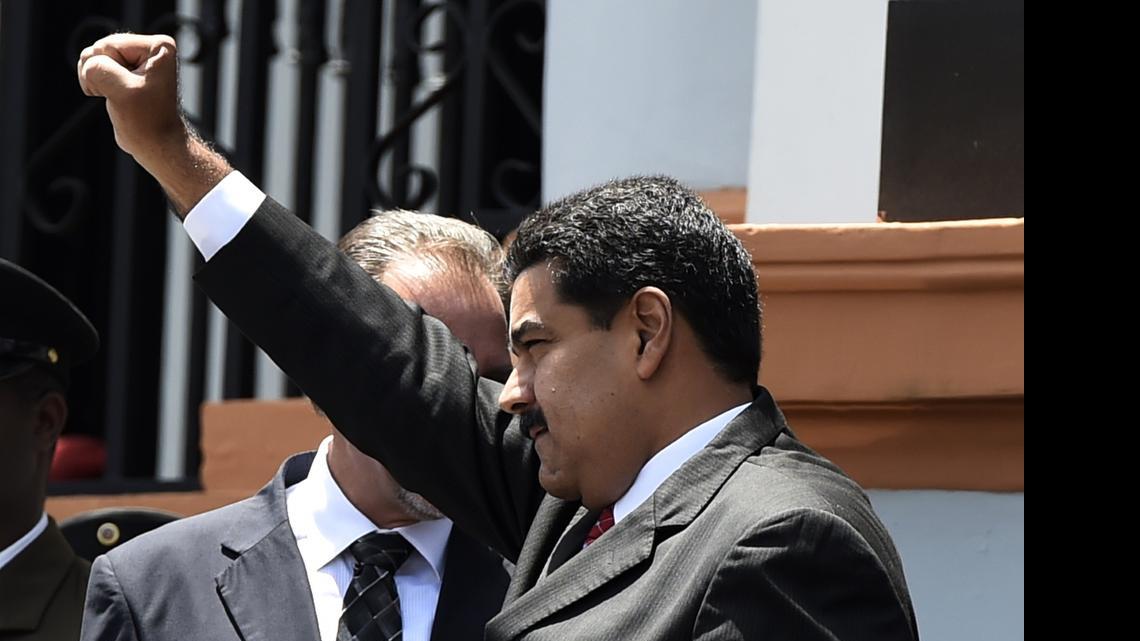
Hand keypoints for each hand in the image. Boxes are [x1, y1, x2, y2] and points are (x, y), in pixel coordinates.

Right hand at [77, 33, 184, 165]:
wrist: (156, 144)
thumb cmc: (147, 121)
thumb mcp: (122, 91)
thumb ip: (98, 69)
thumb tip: (87, 64)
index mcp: (158, 47)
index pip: (108, 46)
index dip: (108, 71)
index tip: (127, 92)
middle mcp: (151, 49)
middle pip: (100, 49)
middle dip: (101, 74)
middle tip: (122, 96)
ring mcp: (138, 59)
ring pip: (94, 58)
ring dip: (97, 80)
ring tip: (118, 97)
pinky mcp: (127, 71)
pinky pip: (96, 67)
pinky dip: (96, 83)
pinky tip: (114, 96)